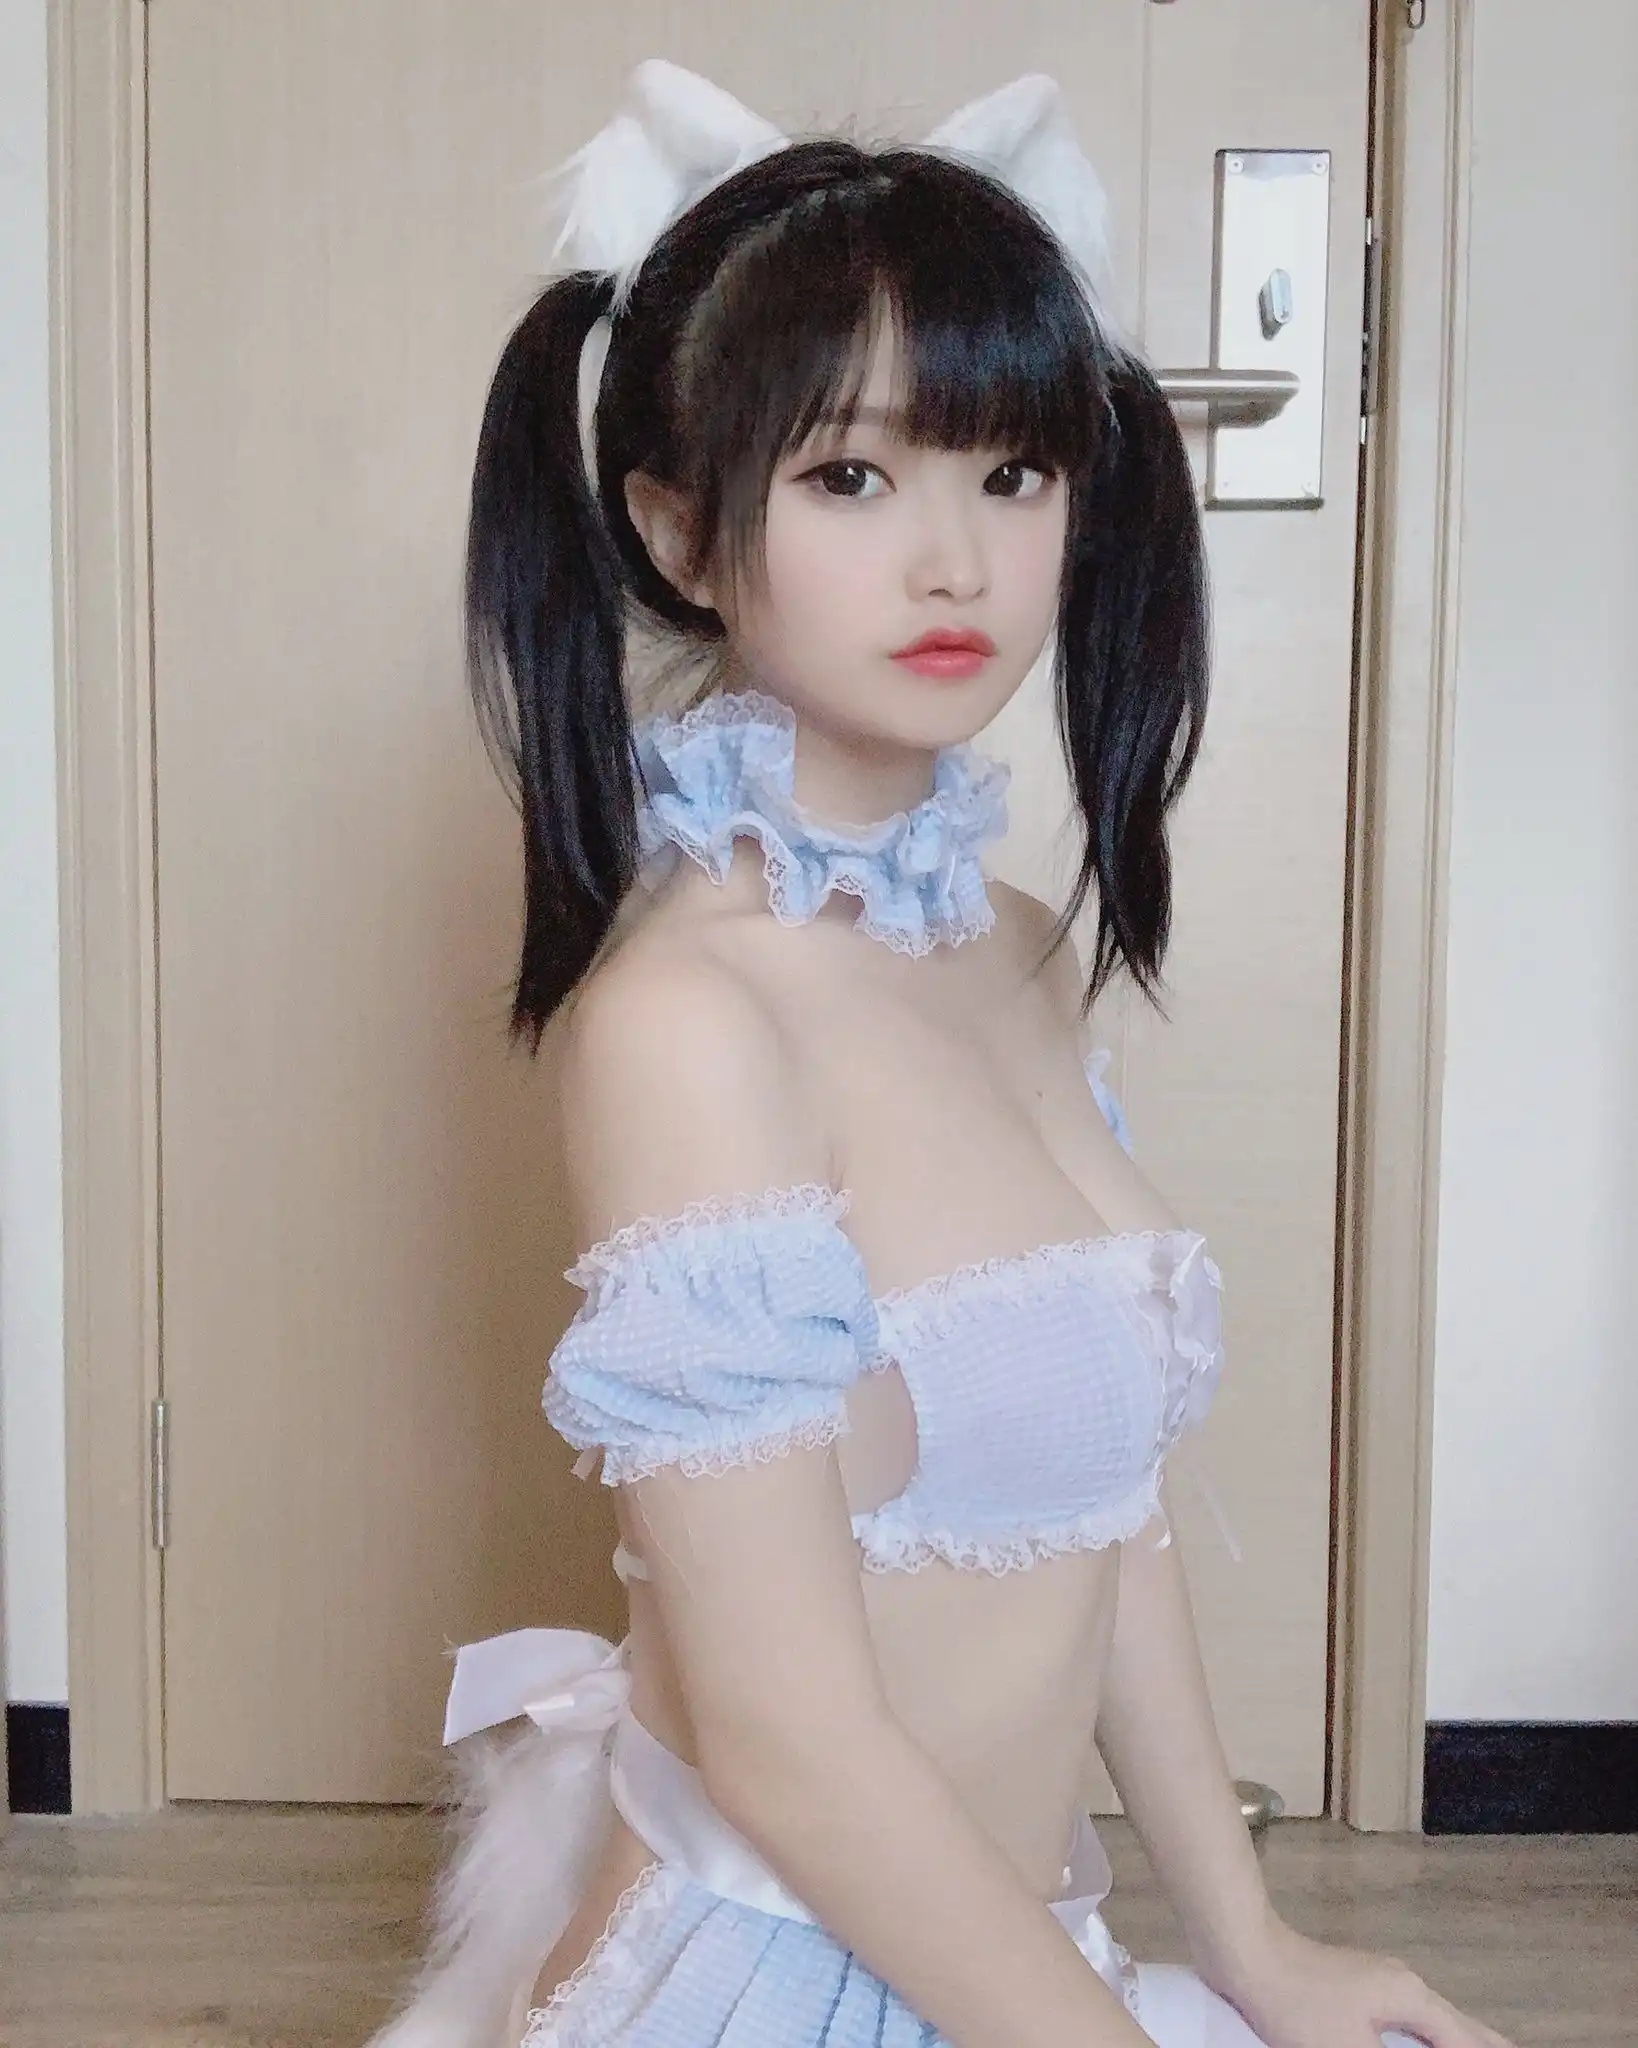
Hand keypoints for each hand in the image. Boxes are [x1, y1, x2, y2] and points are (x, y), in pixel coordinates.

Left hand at [1199, 1917, 1519, 2047]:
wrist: (1247, 1954)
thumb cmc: (1299, 2006)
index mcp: (1413, 1999)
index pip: (1467, 2045)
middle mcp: (1405, 1985)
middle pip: (1461, 2027)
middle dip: (1485, 2047)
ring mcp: (1380, 1981)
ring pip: (1435, 2020)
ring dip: (1454, 2043)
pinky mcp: (1357, 1987)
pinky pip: (1409, 2018)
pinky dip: (1427, 2037)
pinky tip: (1421, 2044)